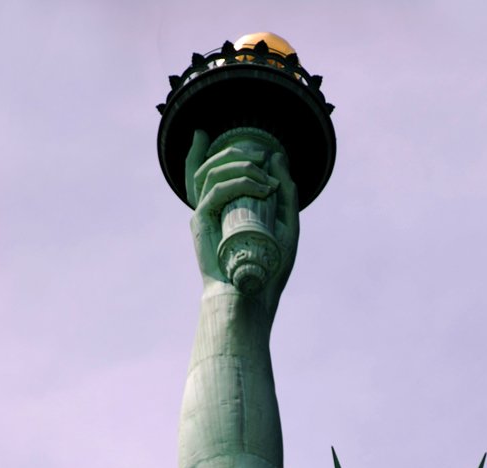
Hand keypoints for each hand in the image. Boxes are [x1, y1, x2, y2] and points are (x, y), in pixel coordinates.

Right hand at [185, 129, 299, 313]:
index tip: (251, 148)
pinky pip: (216, 191)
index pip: (211, 171)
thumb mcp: (286, 225)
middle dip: (237, 153)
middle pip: (211, 165)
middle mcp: (209, 209)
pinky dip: (239, 183)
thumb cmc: (269, 270)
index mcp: (224, 209)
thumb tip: (278, 157)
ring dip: (240, 166)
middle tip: (262, 156)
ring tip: (265, 175)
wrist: (253, 300)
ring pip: (211, 172)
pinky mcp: (201, 222)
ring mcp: (203, 214)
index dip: (215, 150)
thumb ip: (285, 193)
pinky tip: (261, 188)